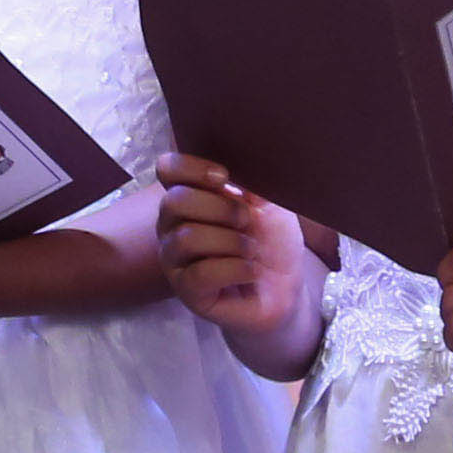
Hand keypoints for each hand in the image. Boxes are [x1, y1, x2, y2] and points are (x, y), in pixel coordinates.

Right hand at [155, 152, 319, 362]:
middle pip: (174, 201)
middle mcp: (172, 226)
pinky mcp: (187, 292)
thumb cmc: (272, 241)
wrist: (285, 288)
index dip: (191, 167)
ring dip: (231, 242)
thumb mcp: (269, 202)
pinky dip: (235, 269)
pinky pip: (201, 274)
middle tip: (246, 220)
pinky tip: (251, 271)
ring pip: (187, 239)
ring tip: (251, 250)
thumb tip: (238, 161)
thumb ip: (250, 180)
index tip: (225, 177)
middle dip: (219, 208)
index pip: (167, 168)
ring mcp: (175, 260)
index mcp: (188, 196)